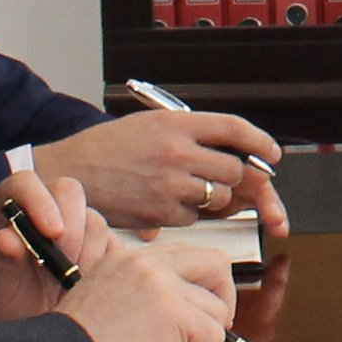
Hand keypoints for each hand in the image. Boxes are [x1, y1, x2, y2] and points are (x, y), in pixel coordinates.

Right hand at [0, 180, 237, 341]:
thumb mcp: (112, 308)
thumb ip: (149, 299)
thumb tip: (197, 313)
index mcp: (128, 258)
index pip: (188, 256)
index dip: (200, 289)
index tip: (192, 320)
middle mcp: (145, 262)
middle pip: (216, 264)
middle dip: (222, 302)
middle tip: (204, 336)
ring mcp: (160, 283)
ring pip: (216, 311)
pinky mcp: (172, 311)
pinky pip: (213, 338)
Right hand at [34, 109, 293, 238]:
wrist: (69, 172)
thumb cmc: (109, 148)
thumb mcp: (150, 125)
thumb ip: (191, 137)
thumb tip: (233, 157)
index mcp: (176, 123)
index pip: (234, 129)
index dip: (259, 142)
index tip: (272, 154)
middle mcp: (177, 152)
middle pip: (234, 170)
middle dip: (237, 178)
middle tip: (228, 180)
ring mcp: (170, 185)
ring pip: (219, 197)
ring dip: (215, 198)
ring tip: (189, 189)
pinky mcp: (160, 214)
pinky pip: (194, 218)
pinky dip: (189, 215)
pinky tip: (167, 203)